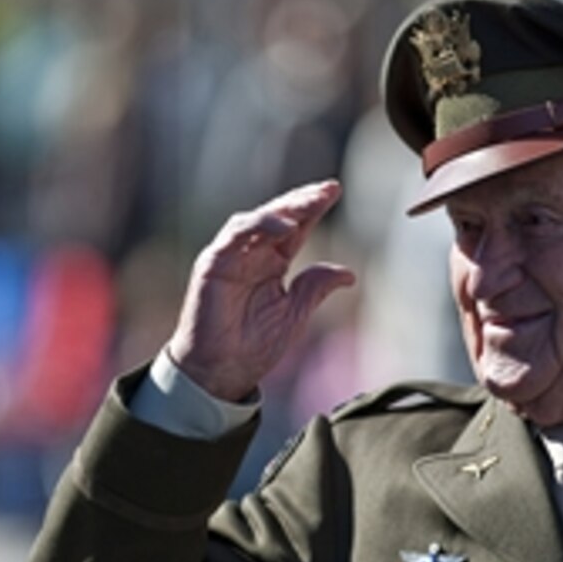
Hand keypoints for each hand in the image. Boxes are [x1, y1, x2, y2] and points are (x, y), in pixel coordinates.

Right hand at [167, 180, 356, 401]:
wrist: (221, 371)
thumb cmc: (252, 346)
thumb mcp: (295, 314)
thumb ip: (316, 288)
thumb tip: (349, 274)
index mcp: (272, 263)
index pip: (295, 228)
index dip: (313, 208)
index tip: (334, 190)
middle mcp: (251, 255)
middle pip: (278, 217)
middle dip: (302, 201)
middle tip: (326, 190)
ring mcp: (230, 257)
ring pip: (256, 220)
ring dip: (283, 209)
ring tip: (309, 204)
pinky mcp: (212, 264)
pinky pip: (234, 235)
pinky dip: (258, 226)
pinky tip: (284, 226)